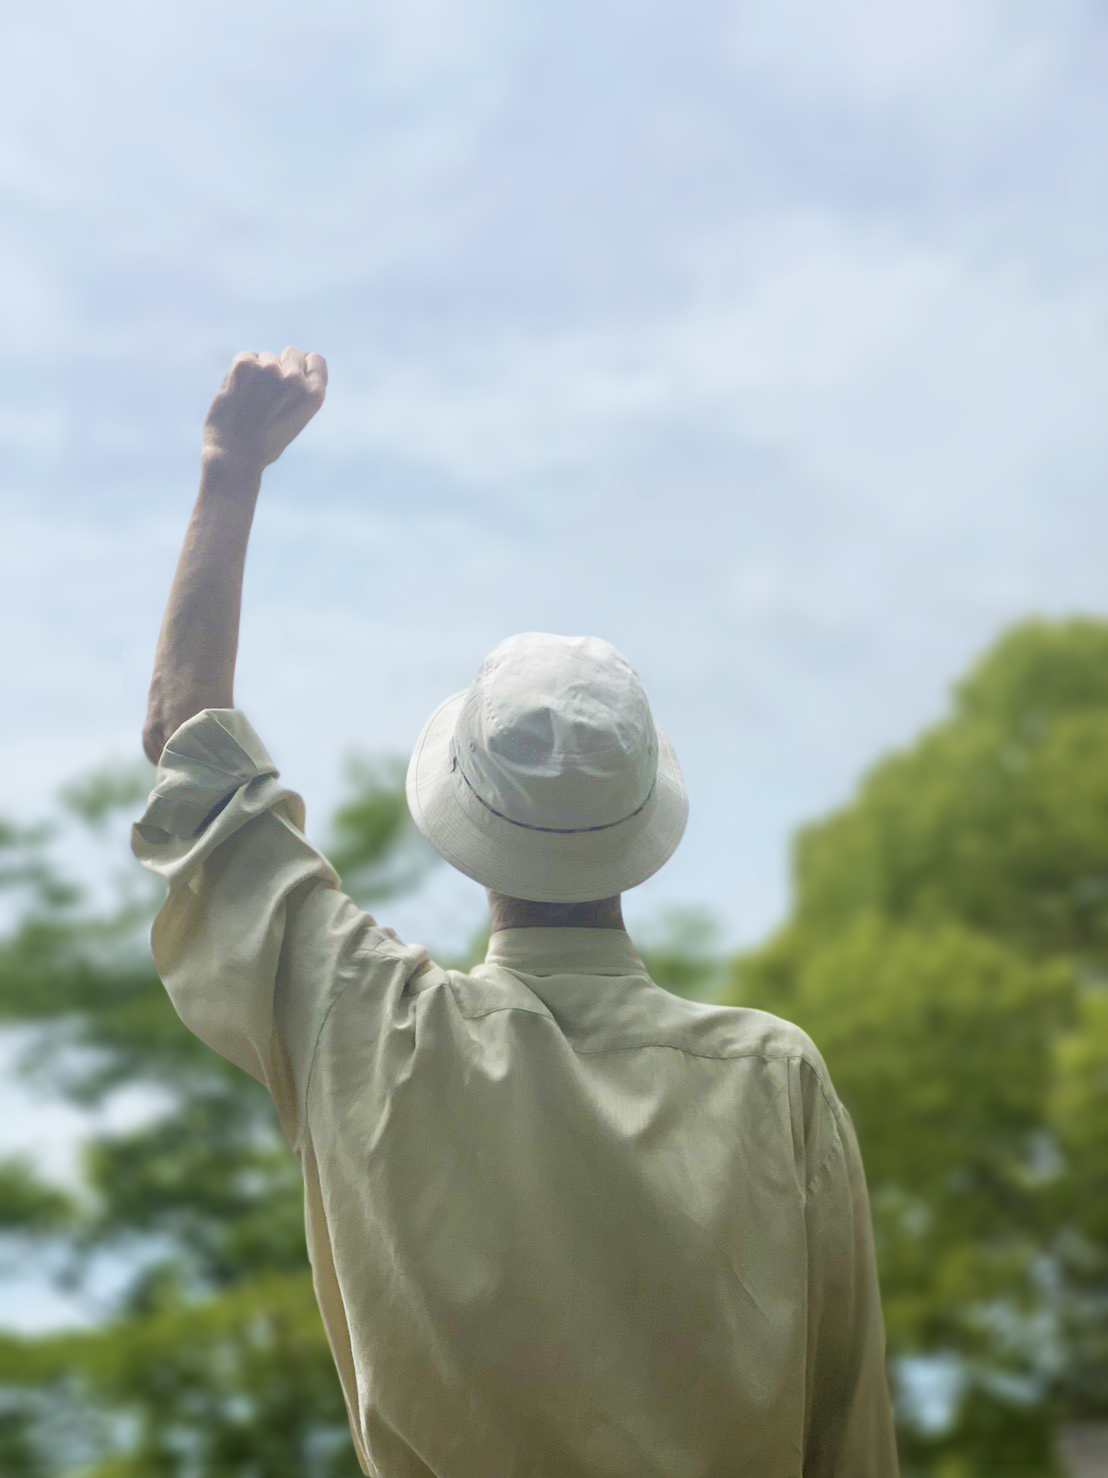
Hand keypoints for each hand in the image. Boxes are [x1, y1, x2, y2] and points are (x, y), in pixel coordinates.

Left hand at [202, 346, 326, 471]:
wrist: (234, 455)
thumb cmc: (266, 444)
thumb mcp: (298, 420)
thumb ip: (302, 391)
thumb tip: (295, 362)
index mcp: (313, 395)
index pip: (315, 360)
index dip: (303, 369)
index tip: (291, 382)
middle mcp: (294, 379)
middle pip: (292, 353)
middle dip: (282, 367)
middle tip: (268, 395)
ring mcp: (269, 370)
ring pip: (267, 357)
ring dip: (260, 372)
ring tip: (251, 401)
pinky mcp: (244, 365)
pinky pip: (247, 357)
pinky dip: (242, 371)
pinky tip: (239, 393)